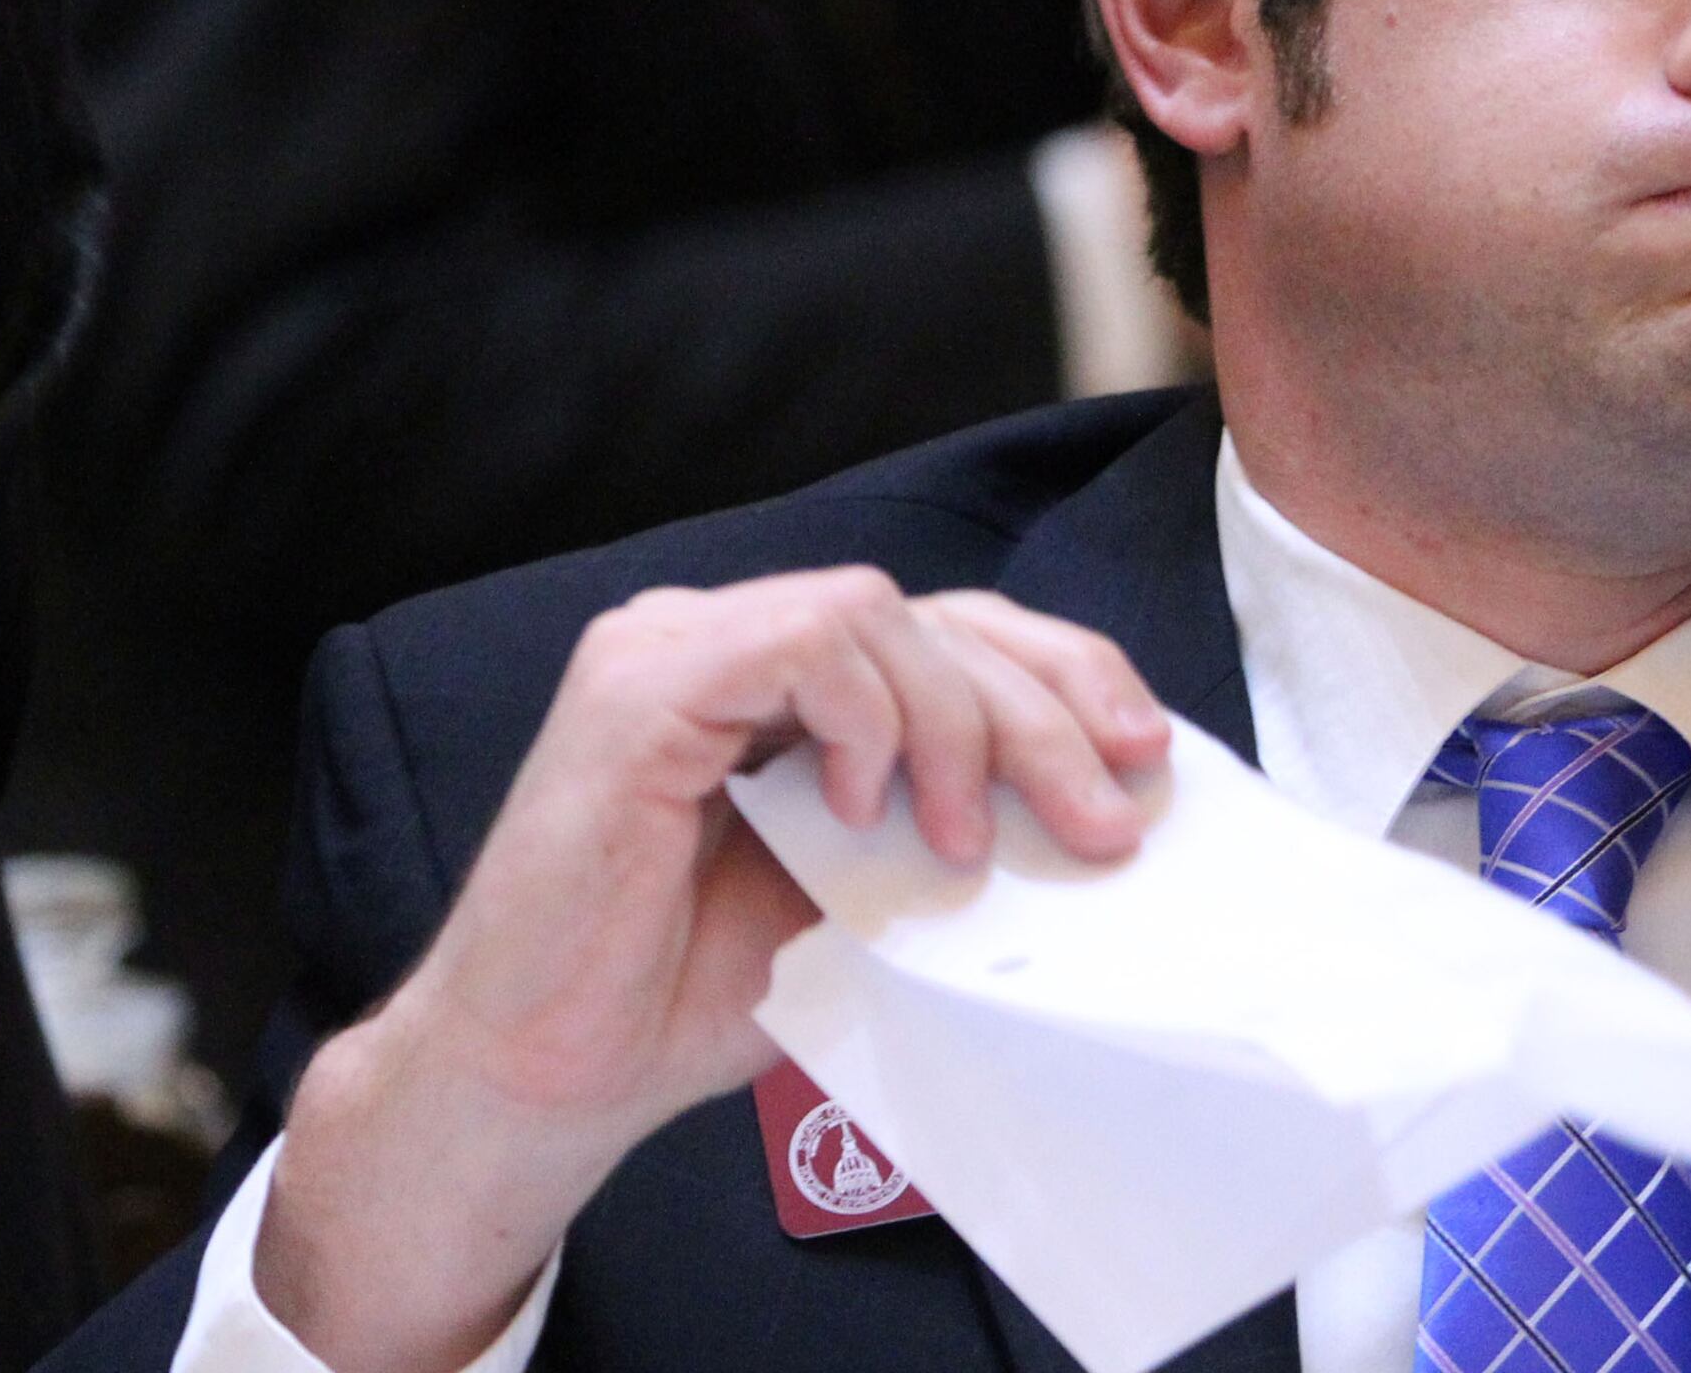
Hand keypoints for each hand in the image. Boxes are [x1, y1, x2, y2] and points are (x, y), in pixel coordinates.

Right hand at [259, 571, 1169, 1371]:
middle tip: (1104, 818)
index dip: (1064, 673)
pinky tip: (865, 805)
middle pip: (936, 615)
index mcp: (784, 680)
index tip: (1143, 754)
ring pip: (879, 612)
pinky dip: (864, 716)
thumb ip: (946, 823)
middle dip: (1046, 709)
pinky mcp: (638, 687)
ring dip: (960, 724)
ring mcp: (674, 649)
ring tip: (964, 843)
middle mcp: (726, 638)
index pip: (953, 628)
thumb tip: (1095, 804)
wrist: (547, 1077)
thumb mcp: (866, 894)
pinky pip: (801, 641)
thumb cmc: (688, 991)